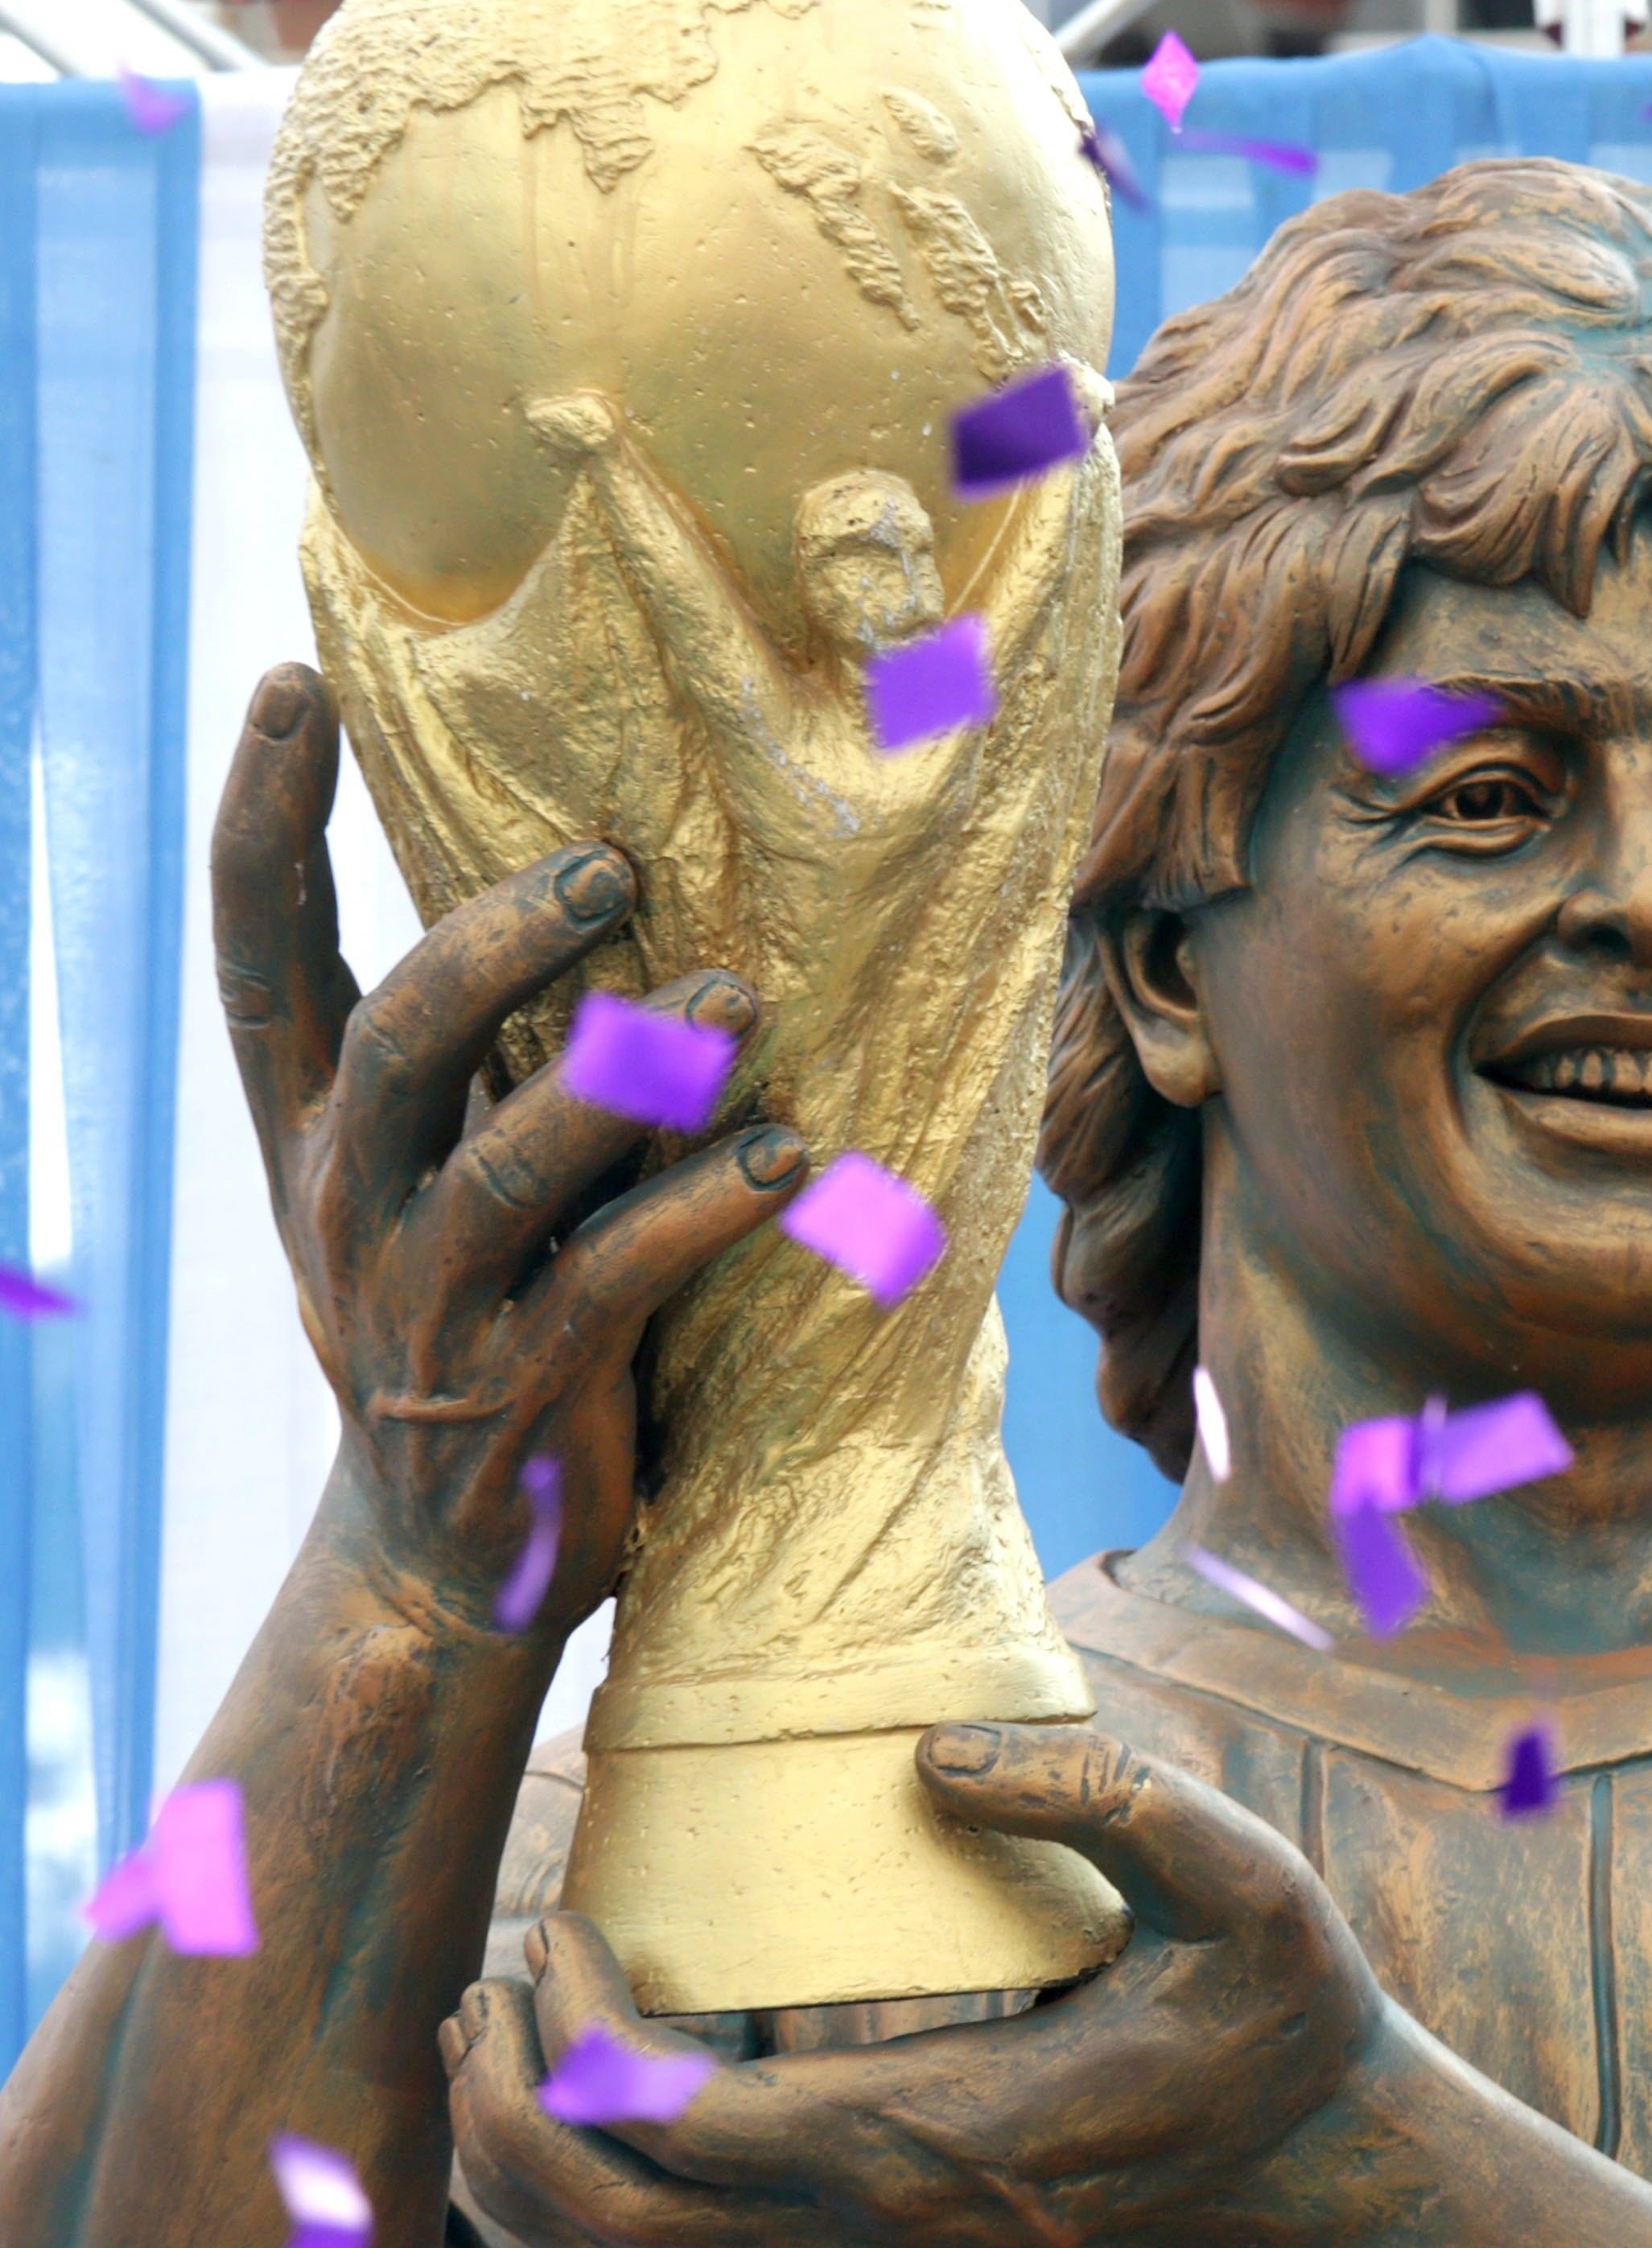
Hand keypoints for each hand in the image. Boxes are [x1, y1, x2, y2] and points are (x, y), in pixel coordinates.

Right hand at [213, 665, 809, 1639]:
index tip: (292, 682)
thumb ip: (482, 1060)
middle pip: (392, 1041)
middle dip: (494, 944)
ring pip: (503, 1169)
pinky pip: (614, 1284)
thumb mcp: (438, 1182)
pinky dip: (705, 1212)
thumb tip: (576, 892)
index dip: (263, 820)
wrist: (454, 1565)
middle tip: (609, 864)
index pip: (262, 953)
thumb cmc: (478, 1324)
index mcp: (317, 1141)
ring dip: (628, 1077)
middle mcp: (353, 1209)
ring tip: (740, 1001)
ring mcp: (432, 1305)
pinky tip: (793, 1159)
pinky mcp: (526, 1390)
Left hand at [437, 1725, 1399, 2247]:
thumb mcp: (1245, 1881)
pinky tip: (600, 2076)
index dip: (574, 2027)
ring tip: (502, 2027)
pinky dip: (594, 2180)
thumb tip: (928, 1754)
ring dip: (527, 2152)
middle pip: (596, 2215)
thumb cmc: (1282, 2018)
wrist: (1323, 2178)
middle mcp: (873, 2233)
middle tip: (492, 1974)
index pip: (664, 2123)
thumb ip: (1104, 1798)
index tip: (568, 1916)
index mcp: (933, 2137)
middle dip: (501, 2099)